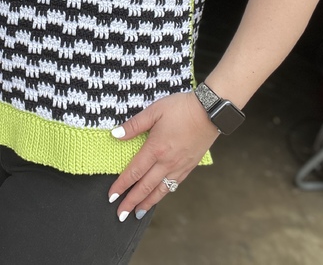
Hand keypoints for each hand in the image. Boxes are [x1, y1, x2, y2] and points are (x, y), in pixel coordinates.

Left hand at [108, 91, 218, 220]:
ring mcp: (179, 166)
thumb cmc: (181, 108)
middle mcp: (167, 162)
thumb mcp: (154, 110)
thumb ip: (134, 124)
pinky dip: (163, 194)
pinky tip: (158, 196)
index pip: (134, 172)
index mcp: (156, 148)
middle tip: (120, 214)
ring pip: (160, 190)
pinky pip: (173, 185)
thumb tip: (116, 134)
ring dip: (147, 203)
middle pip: (145, 187)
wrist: (210, 111)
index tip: (111, 196)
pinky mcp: (189, 166)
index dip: (122, 185)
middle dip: (131, 202)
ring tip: (137, 213)